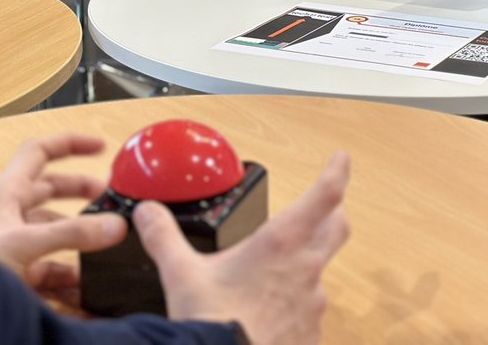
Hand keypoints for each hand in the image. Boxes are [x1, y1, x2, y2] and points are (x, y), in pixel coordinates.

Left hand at [0, 134, 128, 300]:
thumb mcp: (24, 243)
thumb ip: (72, 233)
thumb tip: (113, 225)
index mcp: (7, 193)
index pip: (39, 153)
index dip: (69, 144)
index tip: (100, 147)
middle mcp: (9, 215)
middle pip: (51, 191)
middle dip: (81, 192)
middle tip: (108, 197)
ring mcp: (13, 245)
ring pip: (54, 232)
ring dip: (79, 239)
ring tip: (105, 245)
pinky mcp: (15, 274)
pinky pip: (50, 269)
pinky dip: (70, 276)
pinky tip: (86, 286)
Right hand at [134, 152, 350, 343]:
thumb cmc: (209, 321)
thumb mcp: (181, 274)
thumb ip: (164, 237)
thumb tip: (147, 213)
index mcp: (280, 242)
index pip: (324, 195)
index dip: (336, 172)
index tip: (340, 160)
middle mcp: (305, 267)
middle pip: (337, 228)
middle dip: (334, 213)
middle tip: (329, 206)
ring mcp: (312, 303)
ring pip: (319, 275)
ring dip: (303, 270)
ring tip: (273, 280)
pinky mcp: (310, 334)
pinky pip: (308, 315)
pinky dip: (293, 311)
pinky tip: (269, 319)